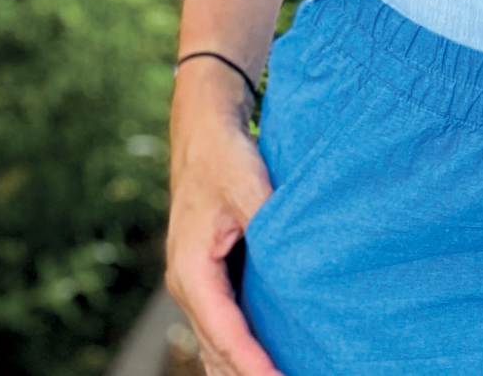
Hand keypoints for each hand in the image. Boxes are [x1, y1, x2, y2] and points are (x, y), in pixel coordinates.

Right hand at [166, 63, 285, 375]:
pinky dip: (240, 350)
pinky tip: (267, 361)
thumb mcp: (248, 184)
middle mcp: (189, 285)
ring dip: (244, 368)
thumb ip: (266, 221)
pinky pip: (222, 327)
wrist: (203, 131)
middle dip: (249, 374)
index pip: (225, 332)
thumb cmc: (225, 155)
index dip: (253, 363)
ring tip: (285, 375)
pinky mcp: (210, 277)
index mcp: (192, 269)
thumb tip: (293, 255)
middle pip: (216, 350)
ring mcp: (197, 284)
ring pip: (216, 344)